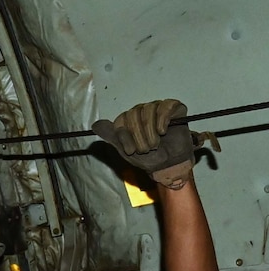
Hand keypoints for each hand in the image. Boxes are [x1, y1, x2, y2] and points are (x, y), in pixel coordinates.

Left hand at [93, 99, 207, 190]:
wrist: (168, 164)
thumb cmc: (147, 157)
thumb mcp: (125, 150)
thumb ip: (111, 136)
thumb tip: (95, 125)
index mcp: (128, 119)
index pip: (121, 120)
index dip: (124, 136)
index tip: (131, 150)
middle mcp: (142, 110)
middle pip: (134, 114)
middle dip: (138, 136)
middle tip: (145, 149)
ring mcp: (158, 107)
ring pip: (148, 110)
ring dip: (150, 132)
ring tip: (154, 145)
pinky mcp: (174, 107)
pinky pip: (165, 106)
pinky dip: (163, 120)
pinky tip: (163, 131)